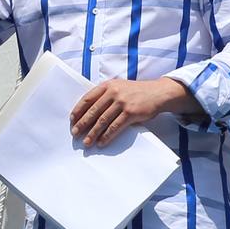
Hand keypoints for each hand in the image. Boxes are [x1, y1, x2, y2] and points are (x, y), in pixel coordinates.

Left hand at [69, 77, 197, 147]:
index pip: (87, 98)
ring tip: (87, 142)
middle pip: (93, 111)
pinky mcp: (131, 113)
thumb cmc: (136, 92)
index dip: (78, 110)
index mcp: (107, 86)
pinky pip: (115, 127)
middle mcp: (113, 93)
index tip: (72, 120)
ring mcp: (122, 102)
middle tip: (75, 134)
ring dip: (93, 133)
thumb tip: (89, 113)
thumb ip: (105, 95)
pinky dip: (107, 136)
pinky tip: (102, 142)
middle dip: (82, 124)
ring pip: (103, 121)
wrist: (157, 93)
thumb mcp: (119, 87)